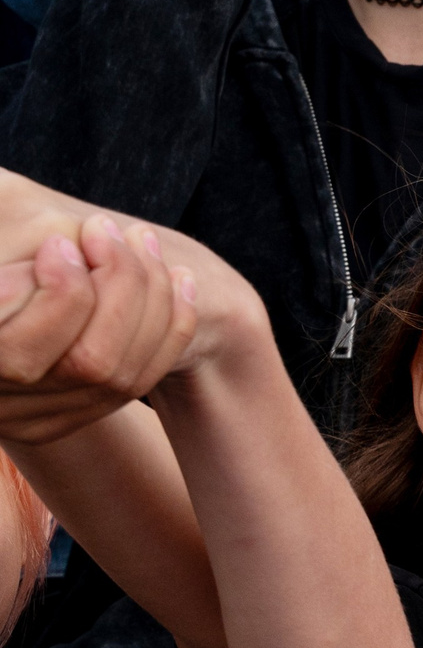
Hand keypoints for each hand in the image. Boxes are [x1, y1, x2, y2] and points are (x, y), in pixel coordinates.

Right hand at [0, 215, 196, 446]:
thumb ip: (16, 282)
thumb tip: (67, 254)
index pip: (21, 352)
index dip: (59, 294)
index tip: (60, 240)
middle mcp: (1, 408)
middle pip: (89, 364)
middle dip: (117, 286)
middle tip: (107, 227)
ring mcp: (39, 420)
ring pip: (121, 373)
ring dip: (150, 297)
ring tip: (140, 237)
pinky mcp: (68, 418)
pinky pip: (141, 378)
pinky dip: (170, 326)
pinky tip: (180, 279)